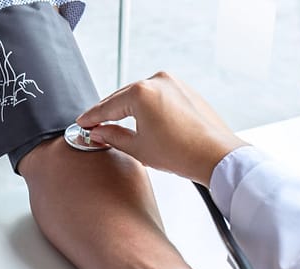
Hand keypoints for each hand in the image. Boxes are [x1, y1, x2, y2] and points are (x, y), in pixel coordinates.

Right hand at [76, 72, 247, 185]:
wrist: (216, 156)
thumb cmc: (182, 153)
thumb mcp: (138, 148)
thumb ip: (112, 136)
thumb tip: (99, 132)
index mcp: (141, 92)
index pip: (108, 106)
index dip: (92, 117)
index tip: (82, 123)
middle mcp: (157, 81)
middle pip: (122, 97)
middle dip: (108, 113)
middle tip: (94, 126)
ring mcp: (174, 83)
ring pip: (140, 95)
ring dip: (127, 109)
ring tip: (114, 126)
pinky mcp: (185, 90)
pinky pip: (157, 96)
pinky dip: (145, 107)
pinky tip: (139, 120)